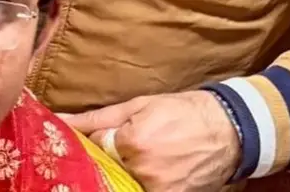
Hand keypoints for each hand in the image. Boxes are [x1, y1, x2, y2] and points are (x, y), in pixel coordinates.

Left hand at [59, 91, 241, 191]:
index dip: (94, 143)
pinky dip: (142, 184)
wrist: (230, 127)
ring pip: (124, 183)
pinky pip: (144, 191)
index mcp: (131, 143)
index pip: (94, 149)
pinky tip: (148, 172)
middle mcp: (144, 170)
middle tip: (122, 150)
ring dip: (124, 174)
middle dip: (108, 160)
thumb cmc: (181, 111)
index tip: (98, 140)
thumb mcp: (136, 106)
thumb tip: (59, 120)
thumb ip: (94, 119)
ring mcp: (160, 188)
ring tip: (142, 159)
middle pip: (108, 169)